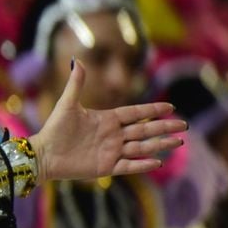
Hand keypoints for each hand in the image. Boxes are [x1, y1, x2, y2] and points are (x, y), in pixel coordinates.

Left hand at [30, 59, 185, 183]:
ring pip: (141, 148)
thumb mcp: (67, 105)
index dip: (152, 110)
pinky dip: (142, 164)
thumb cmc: (54, 129)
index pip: (135, 113)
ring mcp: (111, 152)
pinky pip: (128, 166)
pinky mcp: (106, 167)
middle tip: (185, 125)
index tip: (171, 107)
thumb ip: (76, 84)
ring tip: (179, 142)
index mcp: (107, 120)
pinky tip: (158, 162)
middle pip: (144, 130)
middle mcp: (113, 135)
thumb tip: (75, 59)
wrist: (43, 155)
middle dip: (164, 127)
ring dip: (160, 145)